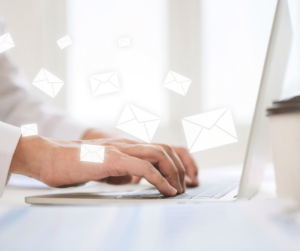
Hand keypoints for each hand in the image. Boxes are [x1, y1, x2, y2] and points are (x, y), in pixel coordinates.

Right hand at [9, 136, 197, 195]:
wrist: (48, 156)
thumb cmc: (73, 163)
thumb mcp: (104, 167)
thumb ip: (121, 170)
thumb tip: (134, 178)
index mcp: (126, 146)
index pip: (161, 148)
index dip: (178, 161)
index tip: (185, 178)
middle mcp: (127, 144)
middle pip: (166, 149)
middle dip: (183, 167)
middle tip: (186, 186)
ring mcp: (120, 149)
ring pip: (159, 154)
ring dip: (174, 173)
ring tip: (177, 190)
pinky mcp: (112, 159)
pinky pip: (143, 167)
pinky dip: (159, 179)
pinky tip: (165, 190)